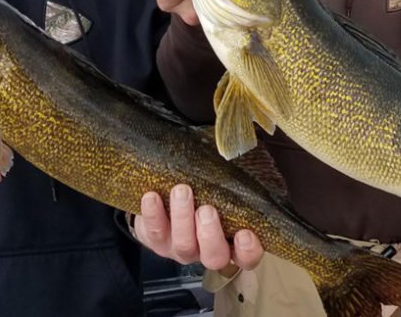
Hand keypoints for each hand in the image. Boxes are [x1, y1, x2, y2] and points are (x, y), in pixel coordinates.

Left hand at [134, 184, 262, 272]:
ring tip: (182, 191)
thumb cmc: (203, 190)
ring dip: (183, 218)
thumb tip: (245, 143)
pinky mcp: (157, 241)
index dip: (248, 250)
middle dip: (210, 234)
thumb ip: (234, 176)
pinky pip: (154, 232)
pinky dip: (153, 214)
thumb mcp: (221, 185)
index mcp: (231, 240)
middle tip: (206, 210)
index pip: (247, 256)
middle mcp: (207, 250)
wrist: (166, 198)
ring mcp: (182, 249)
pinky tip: (152, 197)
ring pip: (184, 245)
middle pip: (214, 257)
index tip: (244, 233)